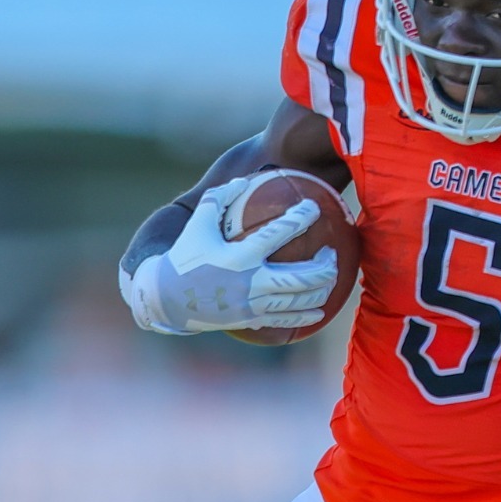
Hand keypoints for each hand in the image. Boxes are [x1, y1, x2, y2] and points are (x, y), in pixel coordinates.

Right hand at [119, 177, 338, 334]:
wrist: (167, 299)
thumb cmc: (185, 256)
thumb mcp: (197, 224)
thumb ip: (220, 199)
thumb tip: (243, 180)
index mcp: (239, 256)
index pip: (279, 233)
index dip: (300, 218)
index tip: (314, 208)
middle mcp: (250, 282)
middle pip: (301, 277)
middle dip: (324, 265)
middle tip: (332, 251)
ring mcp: (252, 304)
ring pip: (299, 300)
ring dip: (322, 289)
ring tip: (332, 276)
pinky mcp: (251, 319)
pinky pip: (286, 320)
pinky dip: (307, 315)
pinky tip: (321, 311)